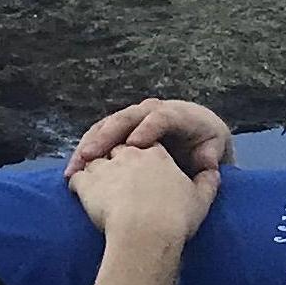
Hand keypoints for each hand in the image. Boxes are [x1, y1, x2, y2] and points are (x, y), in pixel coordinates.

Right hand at [66, 96, 233, 179]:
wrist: (197, 133)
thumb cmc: (206, 145)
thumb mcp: (213, 149)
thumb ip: (210, 156)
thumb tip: (205, 162)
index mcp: (177, 114)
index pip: (160, 116)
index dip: (147, 128)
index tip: (134, 145)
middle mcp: (150, 111)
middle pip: (125, 118)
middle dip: (107, 136)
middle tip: (91, 155)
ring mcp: (132, 118)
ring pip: (105, 126)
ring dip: (88, 147)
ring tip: (74, 169)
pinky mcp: (118, 130)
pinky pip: (97, 138)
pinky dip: (84, 154)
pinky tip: (72, 173)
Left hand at [68, 138, 219, 249]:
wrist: (147, 233)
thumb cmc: (176, 218)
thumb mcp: (201, 199)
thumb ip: (208, 182)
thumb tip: (214, 172)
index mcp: (156, 154)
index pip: (146, 144)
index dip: (142, 150)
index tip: (140, 164)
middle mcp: (129, 153)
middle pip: (117, 145)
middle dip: (114, 153)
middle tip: (113, 172)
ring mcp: (105, 165)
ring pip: (94, 158)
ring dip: (91, 165)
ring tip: (91, 180)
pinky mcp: (86, 182)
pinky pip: (76, 176)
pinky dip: (75, 181)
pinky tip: (76, 190)